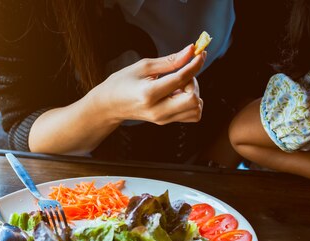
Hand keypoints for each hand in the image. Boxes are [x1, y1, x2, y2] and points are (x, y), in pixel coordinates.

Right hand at [89, 44, 205, 125]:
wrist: (110, 105)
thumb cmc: (123, 83)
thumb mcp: (143, 66)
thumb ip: (170, 61)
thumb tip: (191, 51)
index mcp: (148, 94)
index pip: (181, 79)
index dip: (194, 64)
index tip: (200, 53)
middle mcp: (157, 110)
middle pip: (193, 99)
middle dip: (194, 83)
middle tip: (182, 74)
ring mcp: (162, 119)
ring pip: (195, 109)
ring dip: (194, 93)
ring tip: (179, 86)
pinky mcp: (166, 122)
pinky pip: (192, 115)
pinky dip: (192, 103)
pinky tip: (179, 94)